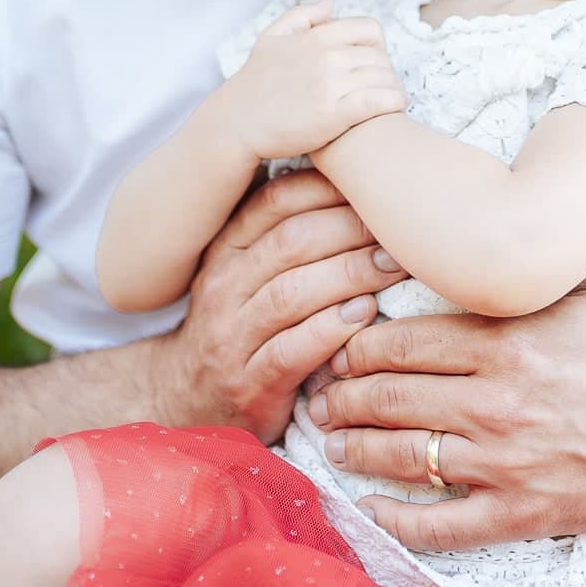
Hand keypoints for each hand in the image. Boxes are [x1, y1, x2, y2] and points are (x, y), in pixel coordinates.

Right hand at [155, 169, 407, 442]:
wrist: (187, 401)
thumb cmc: (240, 326)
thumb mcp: (249, 274)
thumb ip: (289, 236)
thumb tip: (360, 190)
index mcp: (226, 250)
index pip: (275, 201)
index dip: (328, 187)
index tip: (375, 185)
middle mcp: (222, 287)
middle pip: (291, 241)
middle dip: (351, 228)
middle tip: (398, 230)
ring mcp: (231, 338)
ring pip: (292, 293)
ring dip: (351, 274)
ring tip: (394, 267)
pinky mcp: (248, 384)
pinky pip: (292, 351)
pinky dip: (332, 329)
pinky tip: (365, 315)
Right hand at [221, 3, 406, 160]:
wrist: (238, 122)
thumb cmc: (256, 82)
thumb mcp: (272, 37)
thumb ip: (302, 15)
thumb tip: (331, 5)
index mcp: (316, 36)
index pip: (370, 29)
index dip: (377, 45)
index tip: (373, 61)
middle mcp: (327, 57)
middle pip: (380, 56)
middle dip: (386, 70)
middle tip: (382, 84)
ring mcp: (331, 85)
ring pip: (385, 78)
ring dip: (393, 87)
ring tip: (390, 96)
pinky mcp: (335, 115)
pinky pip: (379, 102)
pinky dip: (394, 101)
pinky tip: (396, 106)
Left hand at [308, 247, 585, 550]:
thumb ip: (556, 234)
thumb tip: (520, 182)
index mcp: (508, 339)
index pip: (399, 340)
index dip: (358, 344)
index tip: (344, 343)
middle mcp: (496, 402)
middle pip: (386, 397)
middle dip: (342, 394)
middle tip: (324, 390)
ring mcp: (505, 464)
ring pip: (398, 456)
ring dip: (352, 448)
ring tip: (332, 438)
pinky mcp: (520, 513)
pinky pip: (439, 526)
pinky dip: (393, 522)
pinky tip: (367, 509)